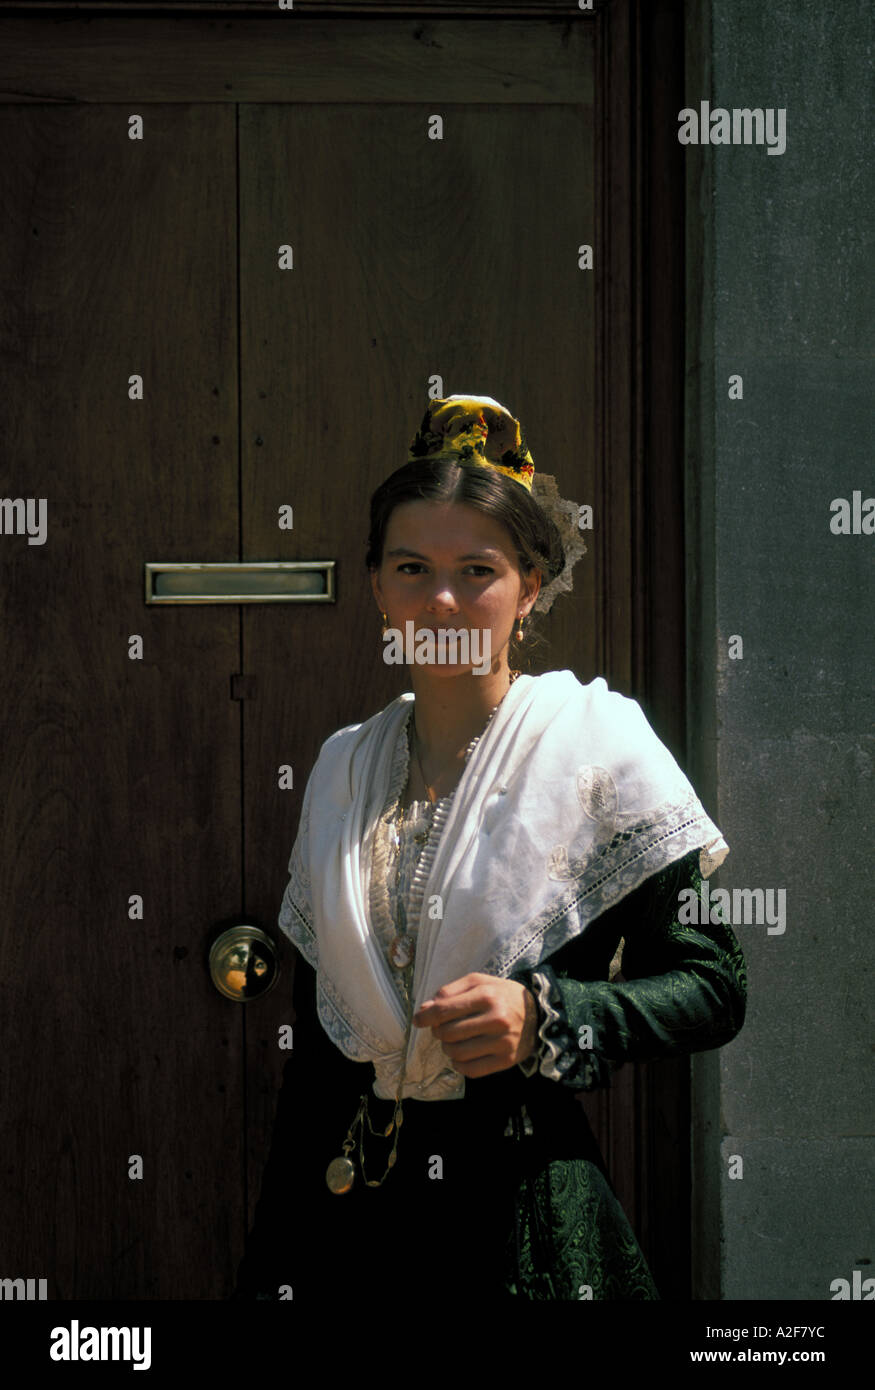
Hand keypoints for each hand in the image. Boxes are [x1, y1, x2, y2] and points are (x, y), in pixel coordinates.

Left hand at [413, 972, 537, 1078]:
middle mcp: (496, 1019)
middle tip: (442, 1029)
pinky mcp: (506, 1060)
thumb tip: (425, 1010)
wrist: (538, 1014)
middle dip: (438, 1032)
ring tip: (453, 1041)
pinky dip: (459, 1065)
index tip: (418, 1019)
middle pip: (448, 1033)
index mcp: (487, 995)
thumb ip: (451, 991)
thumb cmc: (502, 995)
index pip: (445, 1010)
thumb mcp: (479, 982)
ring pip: (457, 1053)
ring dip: (447, 1049)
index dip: (425, 1017)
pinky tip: (461, 1056)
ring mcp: (502, 1042)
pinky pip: (471, 1070)